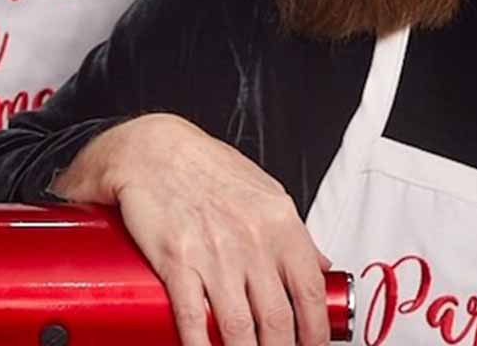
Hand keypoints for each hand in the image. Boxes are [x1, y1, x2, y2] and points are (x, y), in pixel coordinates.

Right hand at [53, 113, 329, 345]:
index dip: (316, 333)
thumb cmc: (208, 169)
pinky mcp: (177, 262)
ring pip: (240, 330)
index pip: (311, 292)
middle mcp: (251, 240)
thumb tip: (322, 266)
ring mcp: (214, 254)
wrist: (153, 150)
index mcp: (279, 222)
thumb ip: (294, 232)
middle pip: (278, 321)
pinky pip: (193, 320)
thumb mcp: (265, 192)